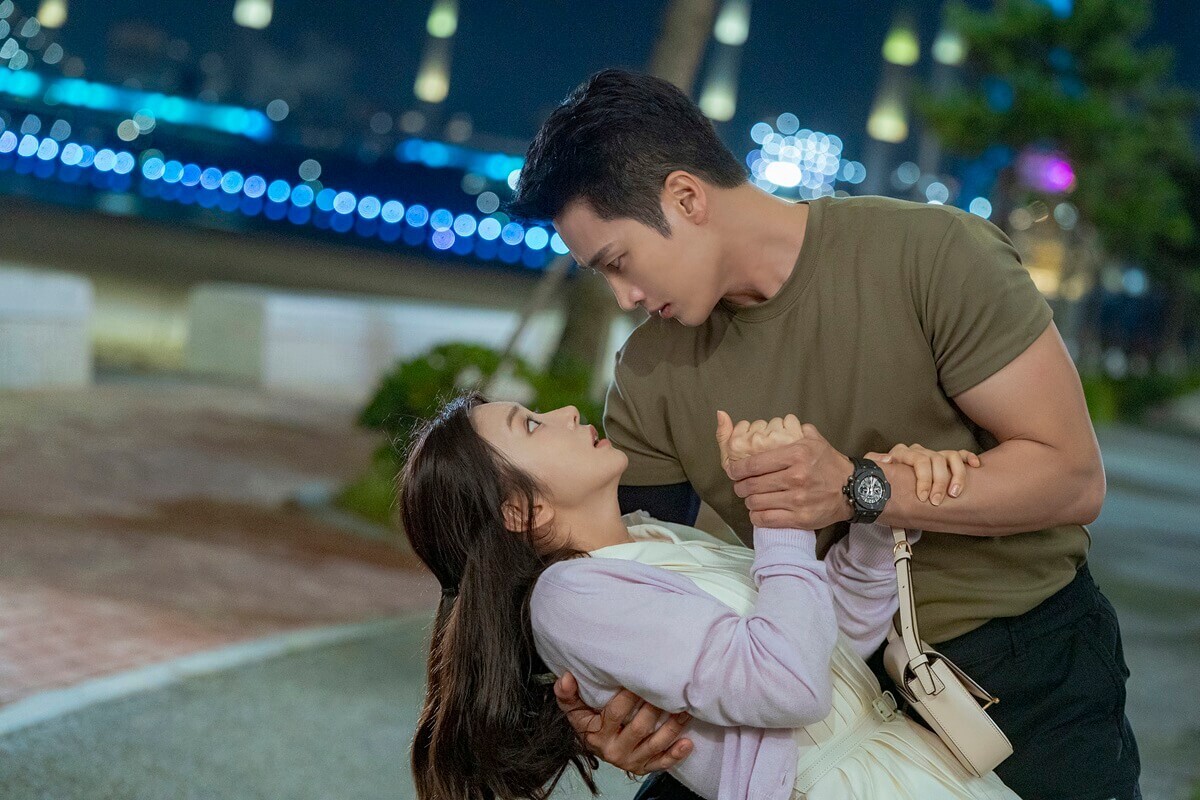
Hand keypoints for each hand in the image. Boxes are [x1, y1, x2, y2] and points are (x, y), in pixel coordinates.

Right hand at [553, 671, 693, 775]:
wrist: (593, 746)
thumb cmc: (588, 722)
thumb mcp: (573, 710)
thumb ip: (567, 694)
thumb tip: (566, 678)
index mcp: (597, 734)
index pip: (615, 713)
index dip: (630, 696)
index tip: (643, 678)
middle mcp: (614, 750)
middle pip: (640, 727)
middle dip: (656, 708)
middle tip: (671, 690)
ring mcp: (630, 760)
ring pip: (655, 744)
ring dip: (673, 727)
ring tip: (685, 709)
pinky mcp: (642, 768)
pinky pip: (661, 764)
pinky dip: (676, 755)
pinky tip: (687, 743)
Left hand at [723, 418, 854, 529]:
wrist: (854, 490)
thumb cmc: (831, 465)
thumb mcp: (815, 441)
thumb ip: (795, 430)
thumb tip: (778, 422)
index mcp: (796, 455)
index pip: (754, 463)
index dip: (737, 469)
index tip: (732, 470)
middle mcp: (796, 477)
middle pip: (752, 485)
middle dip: (740, 486)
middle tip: (740, 485)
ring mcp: (798, 500)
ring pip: (756, 502)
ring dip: (749, 501)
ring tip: (750, 497)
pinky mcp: (800, 518)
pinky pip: (767, 519)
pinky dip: (757, 516)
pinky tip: (758, 511)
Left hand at [863, 444, 980, 505]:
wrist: (884, 483)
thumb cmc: (881, 481)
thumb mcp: (874, 472)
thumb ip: (875, 464)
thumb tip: (886, 460)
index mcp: (903, 454)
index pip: (919, 461)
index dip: (923, 479)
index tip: (923, 498)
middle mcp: (920, 452)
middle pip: (936, 460)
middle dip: (939, 483)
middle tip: (937, 502)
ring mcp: (933, 454)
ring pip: (951, 457)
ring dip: (956, 475)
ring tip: (955, 494)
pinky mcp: (943, 459)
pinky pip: (960, 454)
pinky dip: (969, 458)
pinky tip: (975, 467)